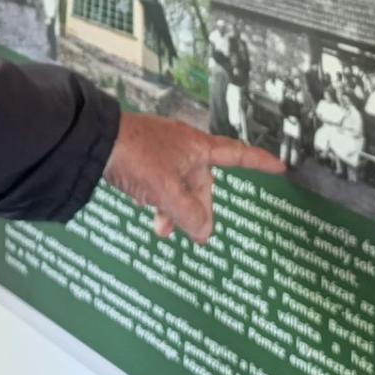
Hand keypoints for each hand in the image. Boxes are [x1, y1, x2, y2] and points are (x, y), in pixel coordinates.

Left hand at [103, 111, 284, 243]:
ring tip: (163, 230)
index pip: (237, 154)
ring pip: (180, 187)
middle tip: (194, 235)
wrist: (94, 140)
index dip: (259, 162)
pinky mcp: (142, 158)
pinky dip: (160, 203)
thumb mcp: (167, 191)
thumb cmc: (135, 155)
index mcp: (197, 146)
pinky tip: (152, 217)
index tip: (280, 167)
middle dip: (199, 209)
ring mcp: (162, 151)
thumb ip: (190, 215)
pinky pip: (161, 184)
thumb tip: (205, 232)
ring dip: (176, 211)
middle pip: (204, 182)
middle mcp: (183, 146)